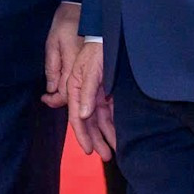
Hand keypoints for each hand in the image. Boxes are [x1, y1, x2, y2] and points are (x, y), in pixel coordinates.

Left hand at [44, 2, 83, 109]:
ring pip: (80, 89)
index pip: (66, 92)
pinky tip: (65, 86)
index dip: (55, 100)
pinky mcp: (90, 62)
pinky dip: (75, 87)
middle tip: (46, 99)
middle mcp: (83, 69)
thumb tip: (51, 89)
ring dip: (68, 95)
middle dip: (61, 100)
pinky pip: (84, 81)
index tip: (44, 99)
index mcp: (73, 65)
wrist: (79, 10)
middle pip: (74, 94)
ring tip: (53, 96)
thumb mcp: (52, 44)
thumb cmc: (65, 25)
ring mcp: (89, 66)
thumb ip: (52, 68)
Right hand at [68, 40, 115, 159]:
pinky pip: (109, 114)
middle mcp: (83, 94)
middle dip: (95, 140)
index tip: (88, 150)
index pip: (76, 116)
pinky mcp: (107, 94)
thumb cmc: (96, 50)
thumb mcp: (90, 69)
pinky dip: (113, 126)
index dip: (81, 134)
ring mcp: (96, 94)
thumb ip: (86, 92)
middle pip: (88, 122)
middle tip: (106, 157)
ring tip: (113, 152)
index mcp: (74, 88)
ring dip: (105, 136)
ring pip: (99, 120)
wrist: (108, 36)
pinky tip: (118, 136)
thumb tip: (82, 115)